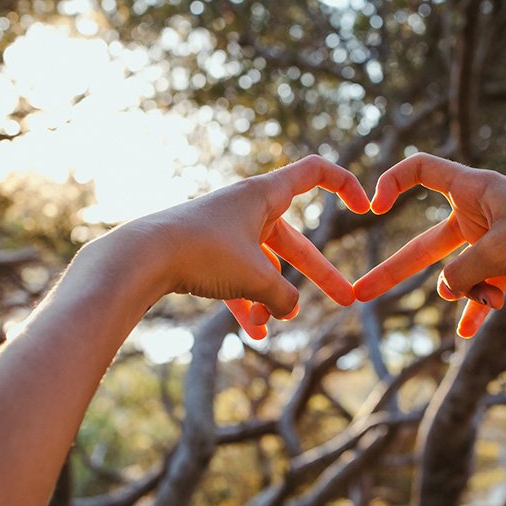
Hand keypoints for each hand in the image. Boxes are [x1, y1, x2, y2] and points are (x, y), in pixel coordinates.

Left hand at [110, 155, 369, 338]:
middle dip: (319, 274)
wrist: (138, 258)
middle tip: (348, 300)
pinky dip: (245, 302)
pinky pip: (235, 278)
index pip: (315, 173)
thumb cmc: (200, 253)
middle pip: (293, 241)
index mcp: (262, 195)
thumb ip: (283, 294)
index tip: (366, 205)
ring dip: (273, 295)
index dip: (345, 185)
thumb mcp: (255, 277)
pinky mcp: (202, 253)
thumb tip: (289, 309)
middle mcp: (245, 209)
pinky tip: (253, 332)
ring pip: (262, 265)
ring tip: (277, 324)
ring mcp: (223, 231)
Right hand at [353, 153, 505, 336]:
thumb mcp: (498, 253)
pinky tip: (468, 333)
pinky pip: (483, 286)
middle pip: (426, 244)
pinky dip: (479, 306)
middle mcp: (480, 211)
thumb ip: (461, 274)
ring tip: (492, 300)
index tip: (375, 209)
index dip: (393, 183)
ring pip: (460, 273)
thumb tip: (446, 292)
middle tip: (361, 292)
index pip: (421, 169)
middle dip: (395, 271)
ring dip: (470, 292)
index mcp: (474, 189)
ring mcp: (494, 239)